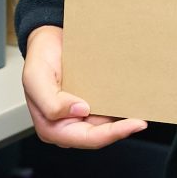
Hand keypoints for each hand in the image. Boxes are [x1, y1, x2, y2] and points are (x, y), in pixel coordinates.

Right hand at [22, 26, 147, 150]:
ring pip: (104, 126)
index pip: (86, 138)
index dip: (111, 134)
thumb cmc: (39, 59)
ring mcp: (78, 117)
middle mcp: (66, 126)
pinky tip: (129, 102)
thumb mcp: (35, 78)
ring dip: (121, 121)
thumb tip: (79, 111)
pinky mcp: (88, 106)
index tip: (133, 124)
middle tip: (140, 121)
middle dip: (120, 130)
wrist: (48, 39)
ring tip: (139, 112)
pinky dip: (118, 110)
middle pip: (99, 136)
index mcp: (51, 127)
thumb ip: (51, 102)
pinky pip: (105, 112)